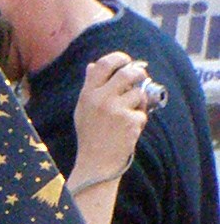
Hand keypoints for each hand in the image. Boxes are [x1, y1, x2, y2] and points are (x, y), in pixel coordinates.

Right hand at [71, 50, 149, 180]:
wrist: (96, 165)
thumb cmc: (90, 136)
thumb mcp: (83, 110)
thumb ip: (89, 87)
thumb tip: (93, 65)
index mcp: (88, 94)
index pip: (104, 65)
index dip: (118, 58)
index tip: (126, 61)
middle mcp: (101, 99)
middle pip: (128, 73)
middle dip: (139, 73)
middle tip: (141, 76)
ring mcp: (116, 110)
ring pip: (138, 93)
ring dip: (139, 102)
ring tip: (130, 114)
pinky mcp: (130, 121)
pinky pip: (142, 113)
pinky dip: (139, 120)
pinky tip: (128, 131)